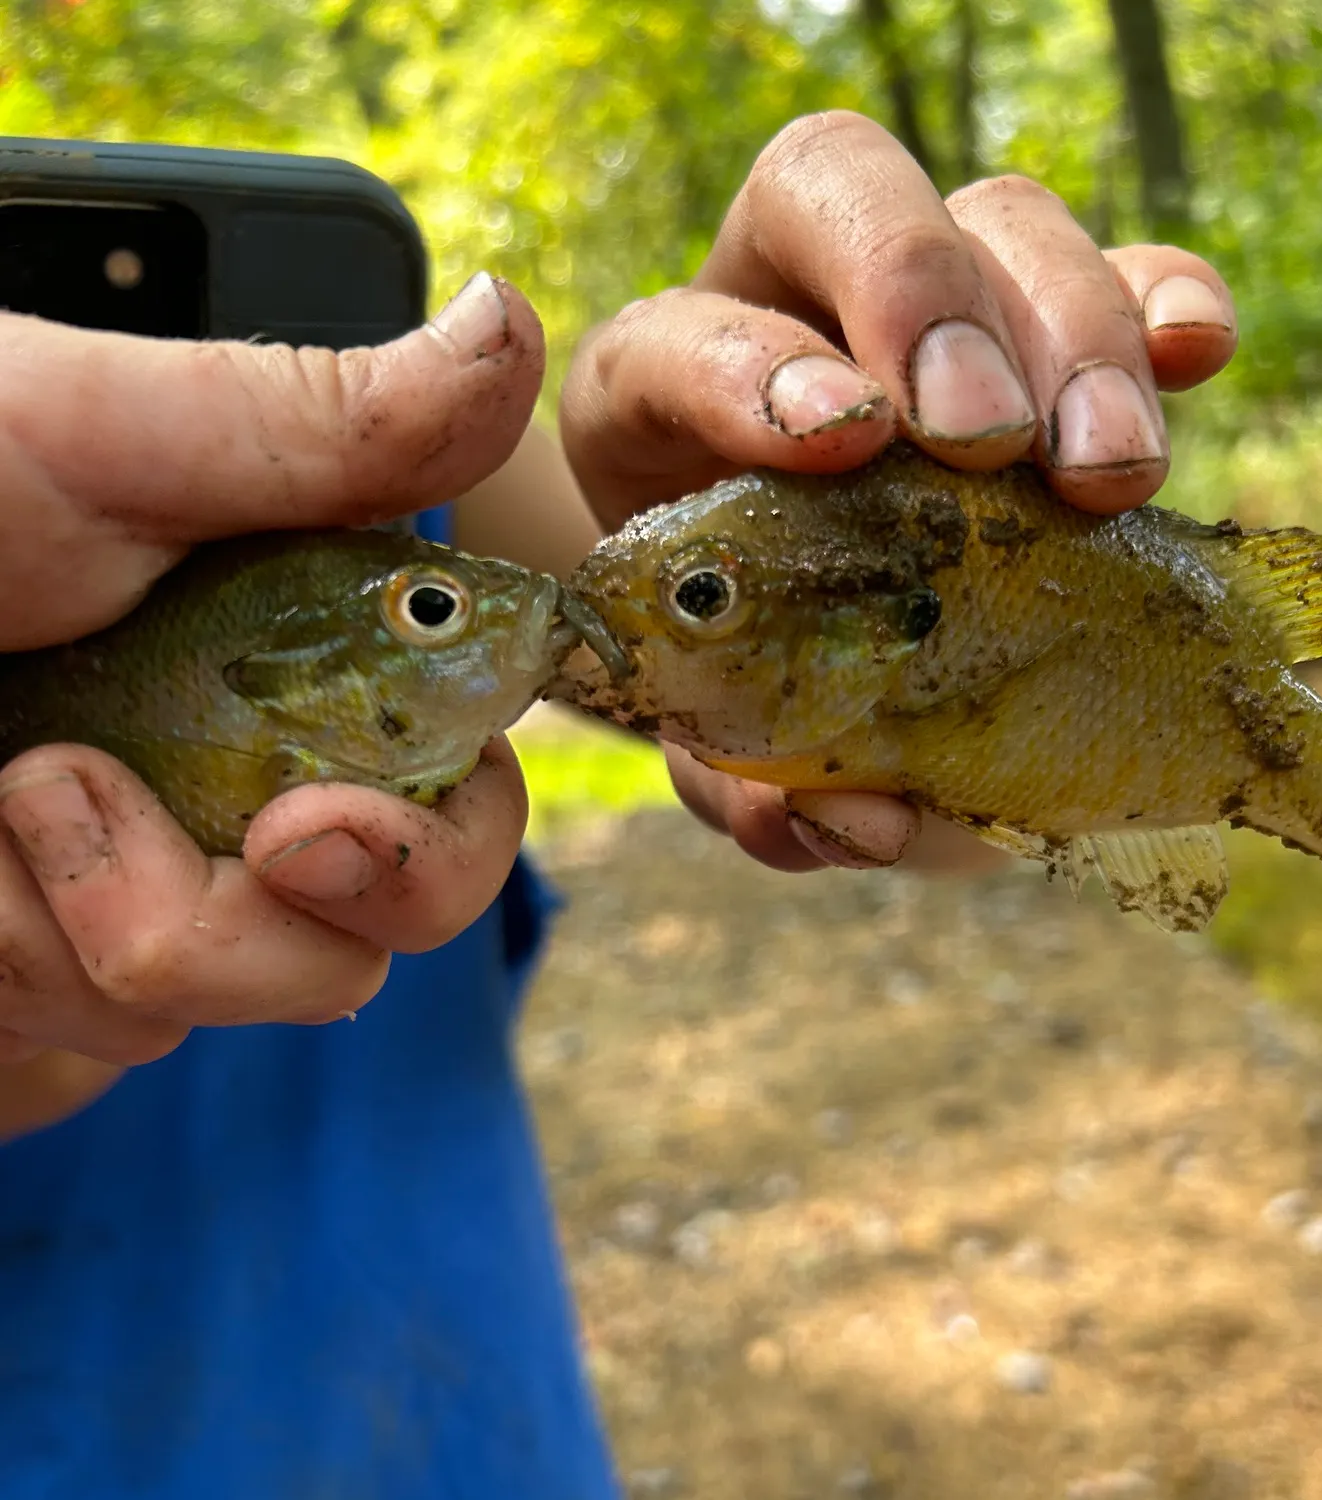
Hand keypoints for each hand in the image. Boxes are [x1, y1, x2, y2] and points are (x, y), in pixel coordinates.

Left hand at [0, 273, 544, 1113]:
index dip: (438, 844)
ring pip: (230, 1000)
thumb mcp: (102, 438)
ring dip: (98, 922)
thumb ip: (327, 421)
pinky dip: (25, 983)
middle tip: (143, 822)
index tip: (316, 830)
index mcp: (300, 667)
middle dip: (269, 923)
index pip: (459, 796)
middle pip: (369, 936)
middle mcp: (245, 788)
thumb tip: (514, 327)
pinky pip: (96, 1055)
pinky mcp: (49, 991)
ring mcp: (150, 893)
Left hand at [560, 110, 1236, 872]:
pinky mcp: (1052, 318)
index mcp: (662, 400)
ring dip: (1072, 333)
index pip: (680, 337)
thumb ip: (746, 779)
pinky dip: (1166, 304)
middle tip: (994, 446)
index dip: (751, 372)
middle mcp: (789, 306)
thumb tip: (837, 822)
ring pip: (1003, 221)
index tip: (841, 439)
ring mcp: (932, 297)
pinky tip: (1197, 359)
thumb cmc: (748, 667)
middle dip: (929, 306)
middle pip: (849, 195)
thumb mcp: (725, 727)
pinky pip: (1126, 266)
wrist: (806, 625)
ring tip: (1113, 475)